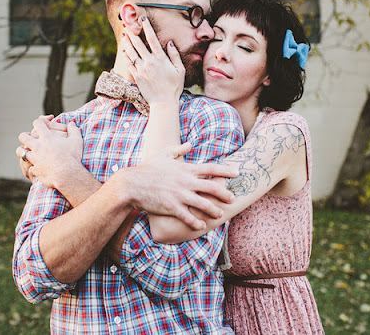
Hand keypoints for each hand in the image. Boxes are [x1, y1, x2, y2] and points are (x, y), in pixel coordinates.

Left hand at [17, 116, 83, 190]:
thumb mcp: (76, 140)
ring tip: (26, 150)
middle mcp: (37, 146)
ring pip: (21, 152)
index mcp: (47, 137)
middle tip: (29, 137)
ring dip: (23, 150)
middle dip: (25, 135)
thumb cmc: (72, 156)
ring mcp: (35, 158)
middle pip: (23, 137)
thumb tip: (72, 123)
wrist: (68, 174)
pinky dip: (32, 166)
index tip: (42, 124)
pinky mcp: (35, 169)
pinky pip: (29, 167)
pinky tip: (36, 166)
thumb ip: (74, 130)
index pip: (37, 123)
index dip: (39, 121)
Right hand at [115, 143, 238, 230]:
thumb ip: (178, 149)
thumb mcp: (163, 155)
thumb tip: (190, 144)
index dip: (226, 170)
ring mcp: (179, 195)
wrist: (132, 184)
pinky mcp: (171, 207)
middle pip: (212, 187)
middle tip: (233, 198)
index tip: (237, 173)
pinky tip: (202, 226)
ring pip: (203, 203)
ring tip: (220, 214)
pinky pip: (188, 216)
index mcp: (185, 169)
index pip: (211, 168)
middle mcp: (185, 182)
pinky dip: (196, 222)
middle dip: (225, 193)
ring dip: (214, 210)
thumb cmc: (147, 168)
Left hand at [122, 16, 184, 104]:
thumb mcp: (180, 71)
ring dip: (127, 42)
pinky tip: (124, 51)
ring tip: (124, 35)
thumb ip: (175, 56)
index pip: (153, 39)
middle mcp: (150, 62)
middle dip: (133, 33)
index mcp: (161, 59)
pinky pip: (129, 63)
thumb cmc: (174, 87)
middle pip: (139, 43)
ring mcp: (142, 69)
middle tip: (129, 25)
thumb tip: (170, 43)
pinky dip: (126, 56)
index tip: (143, 19)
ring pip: (132, 52)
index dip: (147, 27)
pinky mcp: (137, 76)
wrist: (163, 102)